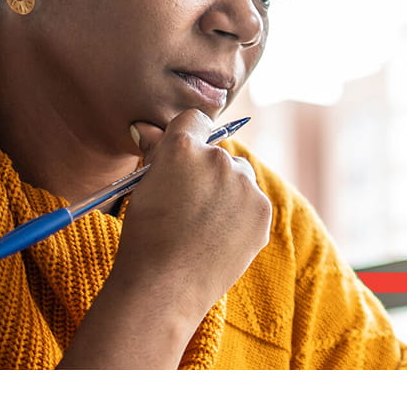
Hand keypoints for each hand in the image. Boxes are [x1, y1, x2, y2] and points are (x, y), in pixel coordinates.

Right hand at [118, 109, 272, 295]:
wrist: (164, 286)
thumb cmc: (144, 237)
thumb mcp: (143, 187)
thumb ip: (155, 153)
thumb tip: (147, 128)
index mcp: (183, 147)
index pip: (195, 120)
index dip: (188, 137)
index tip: (184, 158)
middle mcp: (218, 159)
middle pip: (218, 153)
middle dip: (207, 171)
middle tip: (189, 204)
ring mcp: (245, 185)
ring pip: (239, 178)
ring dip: (227, 192)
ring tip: (203, 226)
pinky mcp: (262, 211)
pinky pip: (252, 203)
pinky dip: (240, 216)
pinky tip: (219, 238)